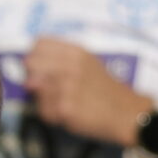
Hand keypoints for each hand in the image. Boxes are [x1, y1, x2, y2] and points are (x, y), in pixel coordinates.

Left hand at [23, 38, 150, 147]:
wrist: (128, 114)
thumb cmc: (108, 90)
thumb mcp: (90, 64)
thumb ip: (63, 59)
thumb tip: (33, 61)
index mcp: (76, 52)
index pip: (38, 43)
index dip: (35, 55)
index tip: (39, 66)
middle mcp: (69, 66)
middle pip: (30, 63)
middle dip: (32, 75)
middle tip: (44, 86)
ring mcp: (66, 87)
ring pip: (32, 87)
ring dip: (42, 96)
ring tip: (58, 101)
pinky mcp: (64, 108)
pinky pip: (43, 109)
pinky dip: (50, 114)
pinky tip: (65, 114)